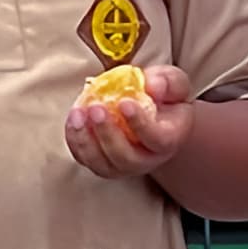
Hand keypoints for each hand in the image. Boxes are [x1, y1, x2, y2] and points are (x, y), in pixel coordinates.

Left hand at [66, 64, 197, 180]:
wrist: (157, 118)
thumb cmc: (166, 99)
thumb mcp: (174, 83)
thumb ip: (166, 82)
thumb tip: (151, 86)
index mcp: (168, 140)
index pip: (156, 138)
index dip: (140, 123)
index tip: (125, 102)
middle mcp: (147, 159)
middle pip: (126, 157)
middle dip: (108, 133)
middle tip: (96, 108)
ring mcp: (123, 166)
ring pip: (102, 163)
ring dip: (86, 140)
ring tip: (78, 113)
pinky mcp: (103, 164)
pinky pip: (86, 159)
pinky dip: (76, 141)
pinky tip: (73, 119)